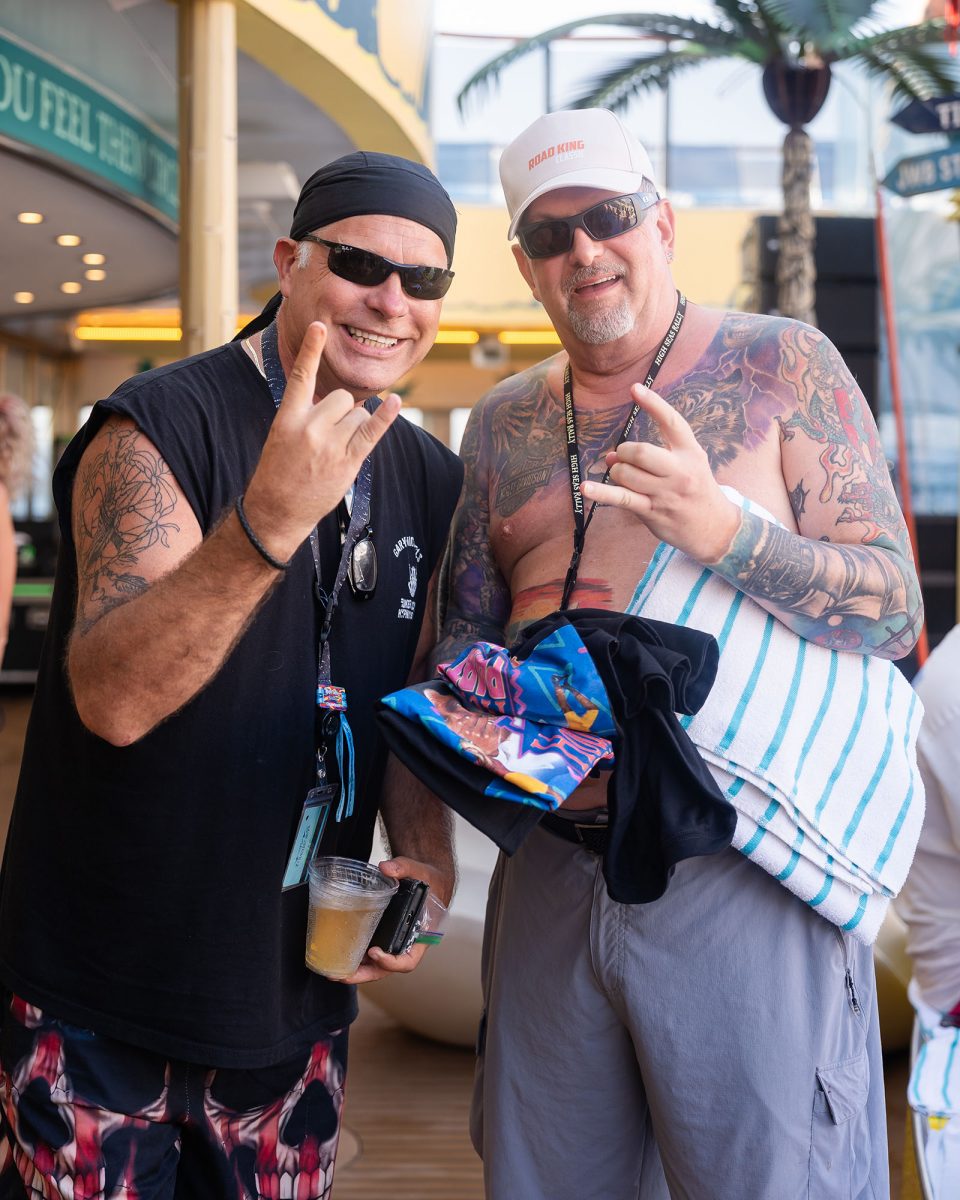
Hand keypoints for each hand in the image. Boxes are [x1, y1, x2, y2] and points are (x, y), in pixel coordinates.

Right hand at [242, 322, 400, 560]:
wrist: (276, 511)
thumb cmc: (277, 474)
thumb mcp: (280, 437)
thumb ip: (304, 415)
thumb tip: (338, 402)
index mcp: (288, 418)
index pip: (302, 376)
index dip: (311, 350)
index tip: (319, 326)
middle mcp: (310, 428)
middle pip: (342, 398)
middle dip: (342, 411)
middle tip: (328, 435)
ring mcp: (331, 446)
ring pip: (358, 415)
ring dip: (355, 426)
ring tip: (336, 449)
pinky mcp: (348, 462)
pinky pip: (372, 433)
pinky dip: (386, 417)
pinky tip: (396, 402)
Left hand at [341, 855, 452, 984]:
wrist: (428, 880)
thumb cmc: (428, 881)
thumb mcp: (420, 871)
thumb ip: (404, 868)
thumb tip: (385, 868)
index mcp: (421, 935)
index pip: (408, 960)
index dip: (391, 962)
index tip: (375, 952)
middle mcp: (406, 944)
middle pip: (386, 969)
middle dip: (364, 974)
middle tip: (343, 975)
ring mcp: (393, 943)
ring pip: (375, 965)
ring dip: (356, 971)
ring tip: (333, 972)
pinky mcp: (382, 936)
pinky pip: (370, 952)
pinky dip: (356, 957)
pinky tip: (338, 955)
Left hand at [580, 382, 740, 563]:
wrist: (714, 527)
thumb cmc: (696, 489)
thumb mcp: (689, 463)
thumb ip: (656, 454)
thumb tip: (611, 455)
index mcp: (690, 453)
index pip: (672, 422)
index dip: (653, 404)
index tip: (635, 388)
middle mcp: (679, 471)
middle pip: (640, 452)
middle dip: (624, 452)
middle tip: (622, 457)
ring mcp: (665, 493)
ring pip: (626, 474)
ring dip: (617, 472)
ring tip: (622, 476)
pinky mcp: (652, 511)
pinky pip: (622, 499)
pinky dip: (601, 493)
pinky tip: (585, 488)